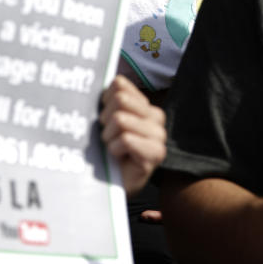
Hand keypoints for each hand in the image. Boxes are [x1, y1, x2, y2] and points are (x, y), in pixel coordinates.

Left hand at [99, 75, 165, 195]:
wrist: (108, 185)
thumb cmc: (104, 151)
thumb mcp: (104, 119)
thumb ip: (110, 98)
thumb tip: (111, 78)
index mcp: (144, 105)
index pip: (119, 85)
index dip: (104, 101)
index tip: (103, 118)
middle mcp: (156, 117)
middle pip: (120, 99)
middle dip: (105, 119)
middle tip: (107, 136)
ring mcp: (159, 136)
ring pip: (121, 119)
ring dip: (108, 137)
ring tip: (112, 148)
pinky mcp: (155, 154)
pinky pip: (126, 139)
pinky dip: (114, 149)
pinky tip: (118, 157)